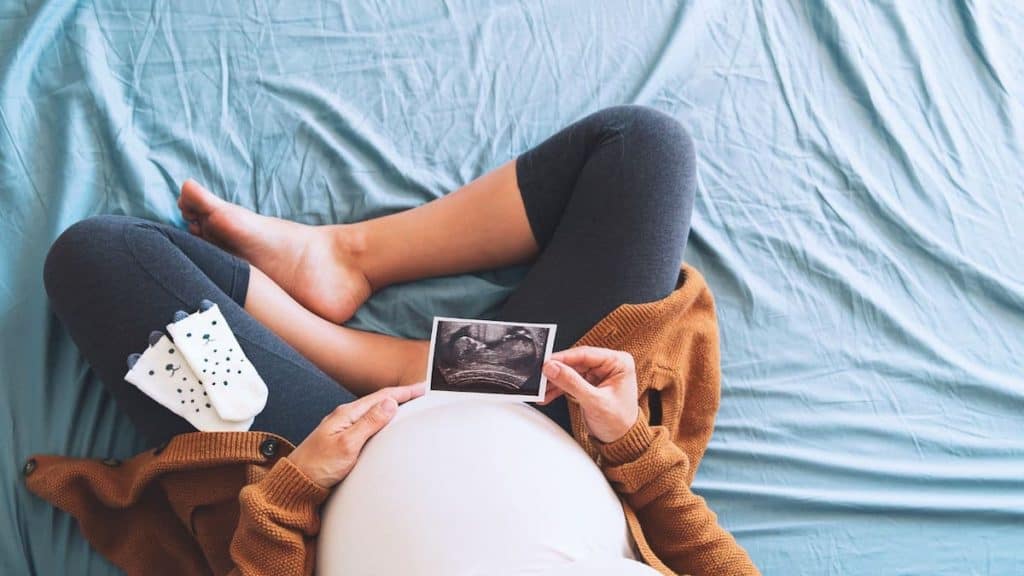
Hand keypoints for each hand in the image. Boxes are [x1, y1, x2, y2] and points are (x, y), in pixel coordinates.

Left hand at [288, 382, 424, 487]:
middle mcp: (345, 417)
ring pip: (373, 411)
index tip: (422, 387)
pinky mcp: (343, 438)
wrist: (296, 482)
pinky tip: (386, 424)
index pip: (381, 396)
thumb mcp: (347, 444)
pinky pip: (368, 422)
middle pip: (378, 400)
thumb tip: (390, 404)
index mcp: (347, 414)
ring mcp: (343, 427)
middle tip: (421, 393)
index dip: (404, 391)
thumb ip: (369, 423)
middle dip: (401, 395)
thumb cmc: (318, 466)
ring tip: (408, 405)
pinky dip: (382, 419)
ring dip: (392, 406)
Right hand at [541, 347, 639, 443]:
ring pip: (570, 371)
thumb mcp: (594, 401)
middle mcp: (609, 364)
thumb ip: (572, 383)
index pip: (586, 354)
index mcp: (618, 362)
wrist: (621, 441)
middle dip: (557, 371)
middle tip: (541, 376)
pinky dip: (559, 388)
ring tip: (542, 389)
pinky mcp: (590, 383)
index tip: (546, 363)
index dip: (563, 358)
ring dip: (555, 381)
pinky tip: (548, 394)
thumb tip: (553, 368)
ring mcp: (599, 374)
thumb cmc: (619, 422)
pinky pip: (570, 381)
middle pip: (576, 361)